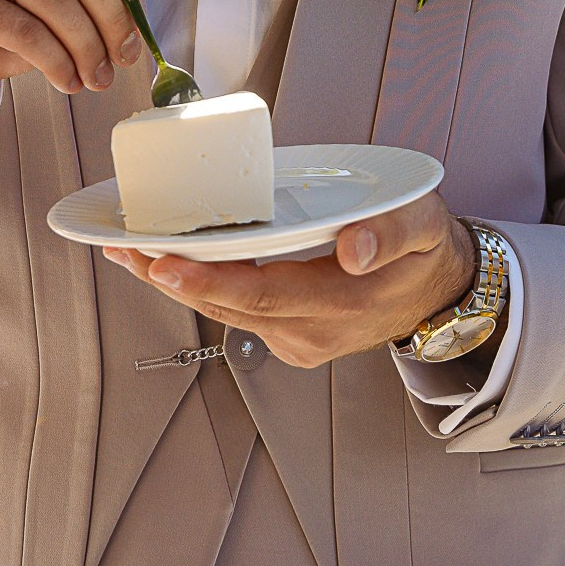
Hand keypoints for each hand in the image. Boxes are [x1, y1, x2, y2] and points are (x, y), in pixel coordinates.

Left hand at [102, 193, 477, 368]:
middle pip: (230, 306)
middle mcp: (315, 331)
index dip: (209, 280)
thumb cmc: (422, 250)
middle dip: (173, 278)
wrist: (437, 294)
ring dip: (177, 283)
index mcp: (345, 302)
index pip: (264, 294)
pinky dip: (202, 288)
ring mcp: (299, 340)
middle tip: (127, 248)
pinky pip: (237, 314)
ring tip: (131, 251)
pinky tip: (170, 264)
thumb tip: (353, 247)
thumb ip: (392, 231)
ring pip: (227, 312)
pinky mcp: (289, 338)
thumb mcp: (424, 225)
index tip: (165, 262)